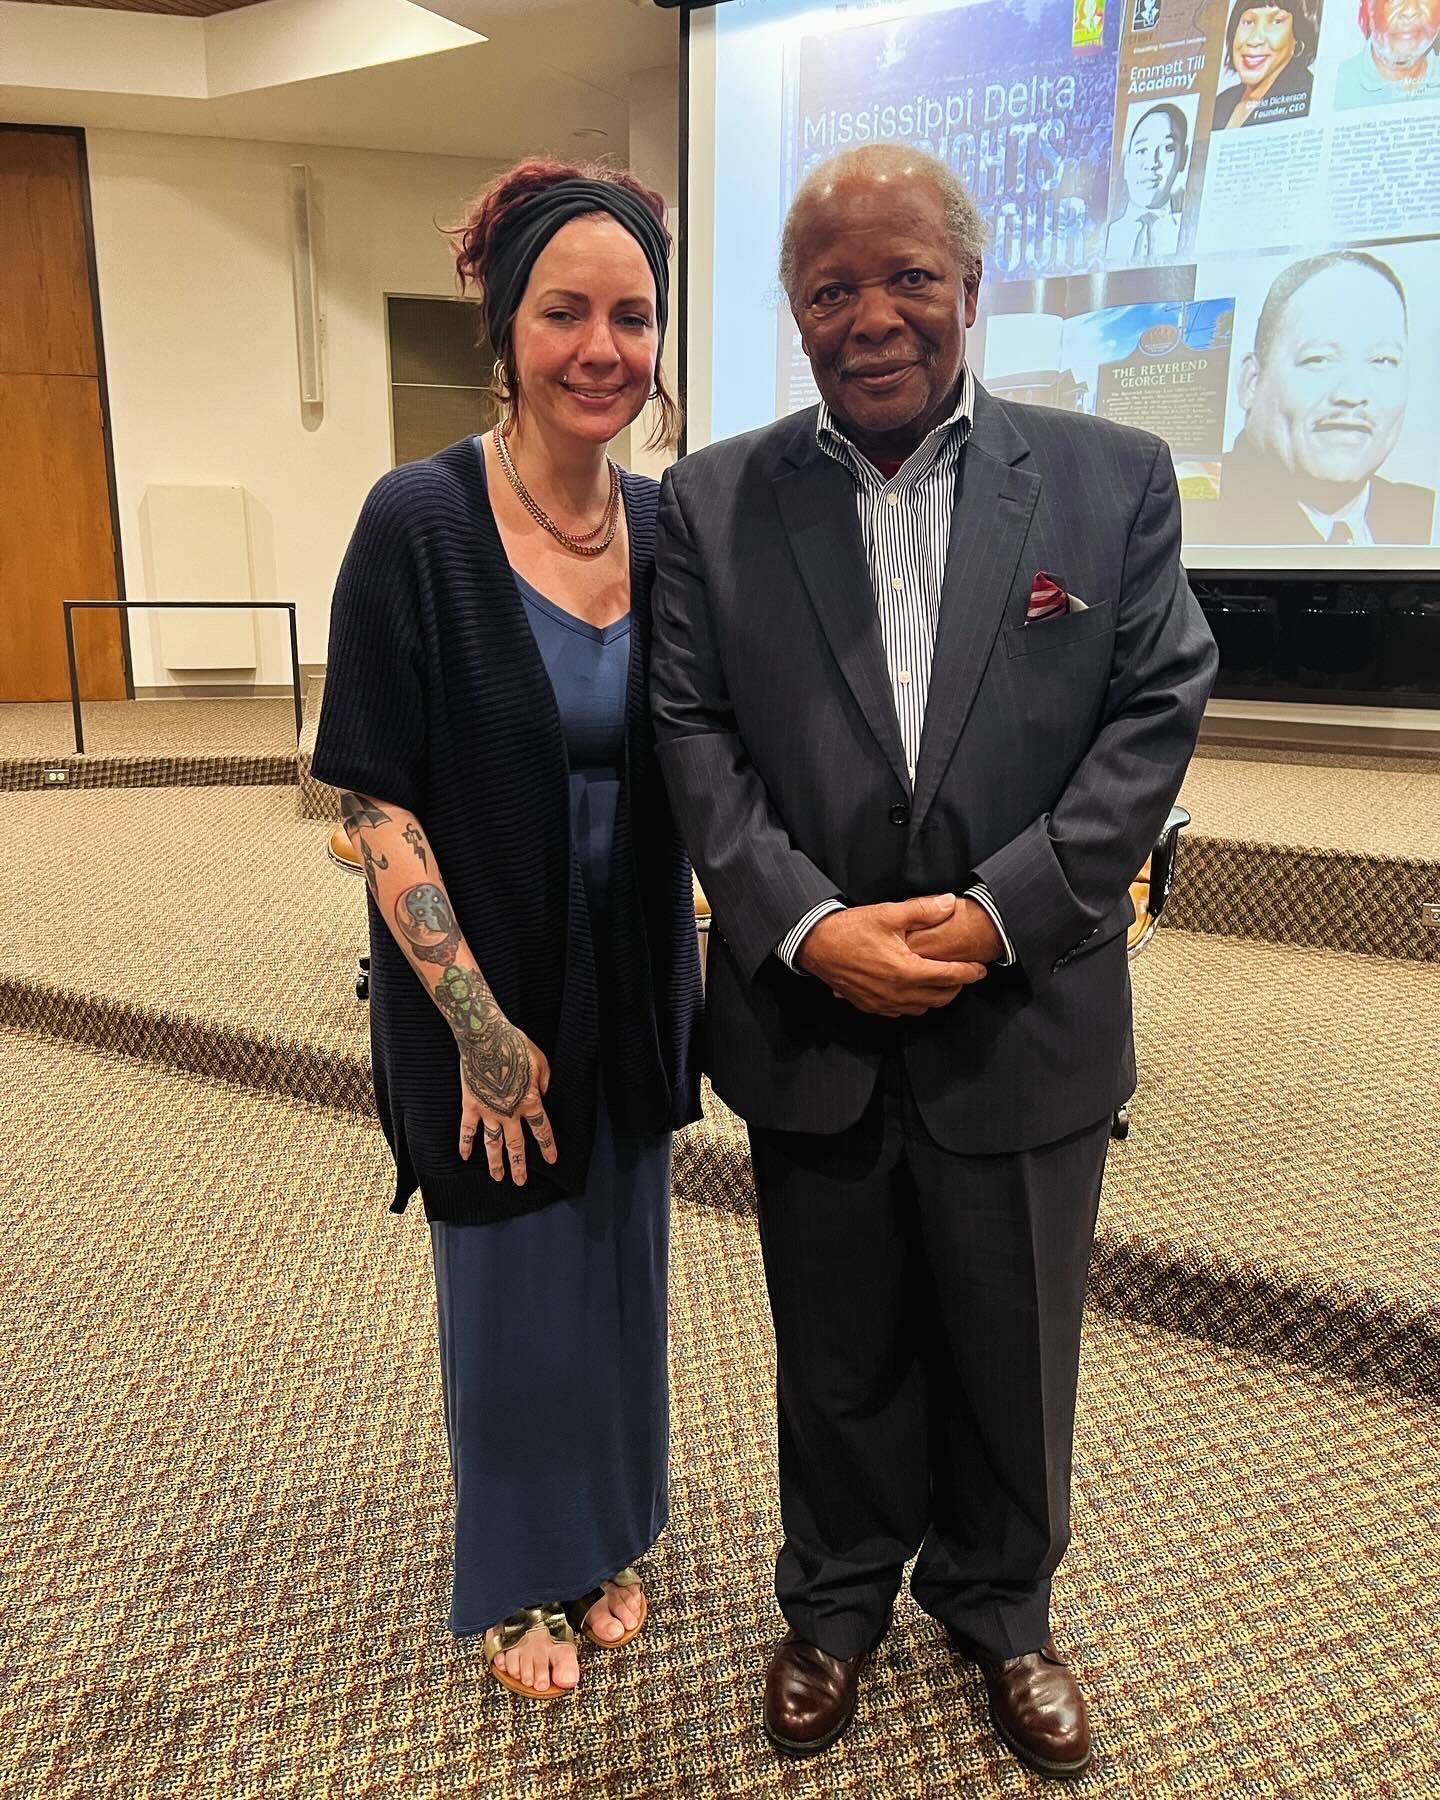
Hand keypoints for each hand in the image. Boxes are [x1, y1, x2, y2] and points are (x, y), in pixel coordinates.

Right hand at [457, 1029, 554, 1185]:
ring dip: (495, 1162)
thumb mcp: (540, 1060)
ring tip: (498, 1177)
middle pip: (517, 1145)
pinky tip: (464, 1157)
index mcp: (530, 1102)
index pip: (542, 1130)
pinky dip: (465, 1144)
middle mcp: (510, 1112)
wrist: (485, 1038)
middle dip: (519, 1165)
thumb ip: (544, 1081)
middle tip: (520, 1181)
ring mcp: (488, 1111)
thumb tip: (543, 1094)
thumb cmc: (515, 1045)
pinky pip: (467, 1130)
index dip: (547, 1146)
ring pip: (493, 1143)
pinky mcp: (470, 1106)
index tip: (550, 1160)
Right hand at [797, 894, 988, 1016]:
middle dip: (957, 987)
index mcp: (907, 971)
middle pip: (941, 997)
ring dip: (937, 997)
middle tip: (964, 974)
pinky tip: (914, 990)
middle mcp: (897, 993)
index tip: (981, 969)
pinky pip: (902, 1012)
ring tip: (942, 982)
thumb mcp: (889, 914)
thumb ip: (924, 910)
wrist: (815, 945)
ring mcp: (883, 1003)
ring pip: (923, 1008)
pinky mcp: (870, 1006)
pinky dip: (915, 1004)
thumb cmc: (849, 930)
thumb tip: (949, 903)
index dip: (970, 973)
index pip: (950, 976)